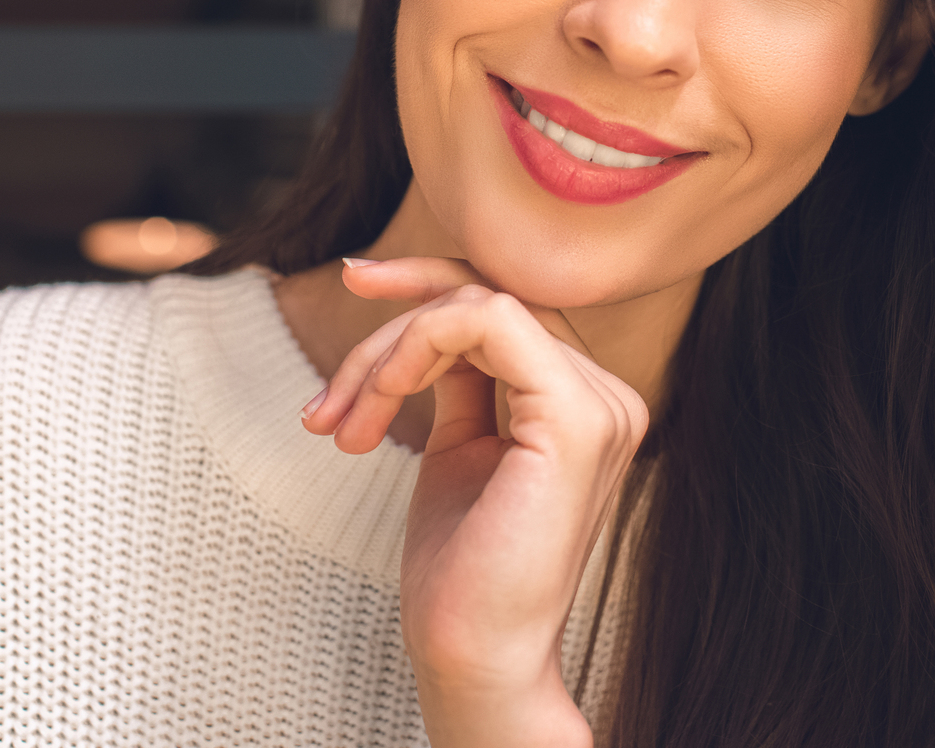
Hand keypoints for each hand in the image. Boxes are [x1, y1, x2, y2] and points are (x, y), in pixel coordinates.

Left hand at [301, 257, 648, 747]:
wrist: (473, 657)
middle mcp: (609, 398)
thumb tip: (430, 313)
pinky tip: (376, 403)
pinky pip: (485, 323)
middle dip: (389, 328)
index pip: (504, 309)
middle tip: (325, 401)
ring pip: (475, 306)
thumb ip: (463, 381)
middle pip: (485, 300)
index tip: (353, 277)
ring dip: (386, 353)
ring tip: (341, 423)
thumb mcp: (459, 448)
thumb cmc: (459, 573)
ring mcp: (601, 404)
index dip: (425, 284)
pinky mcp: (574, 417)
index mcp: (586, 405)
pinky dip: (413, 346)